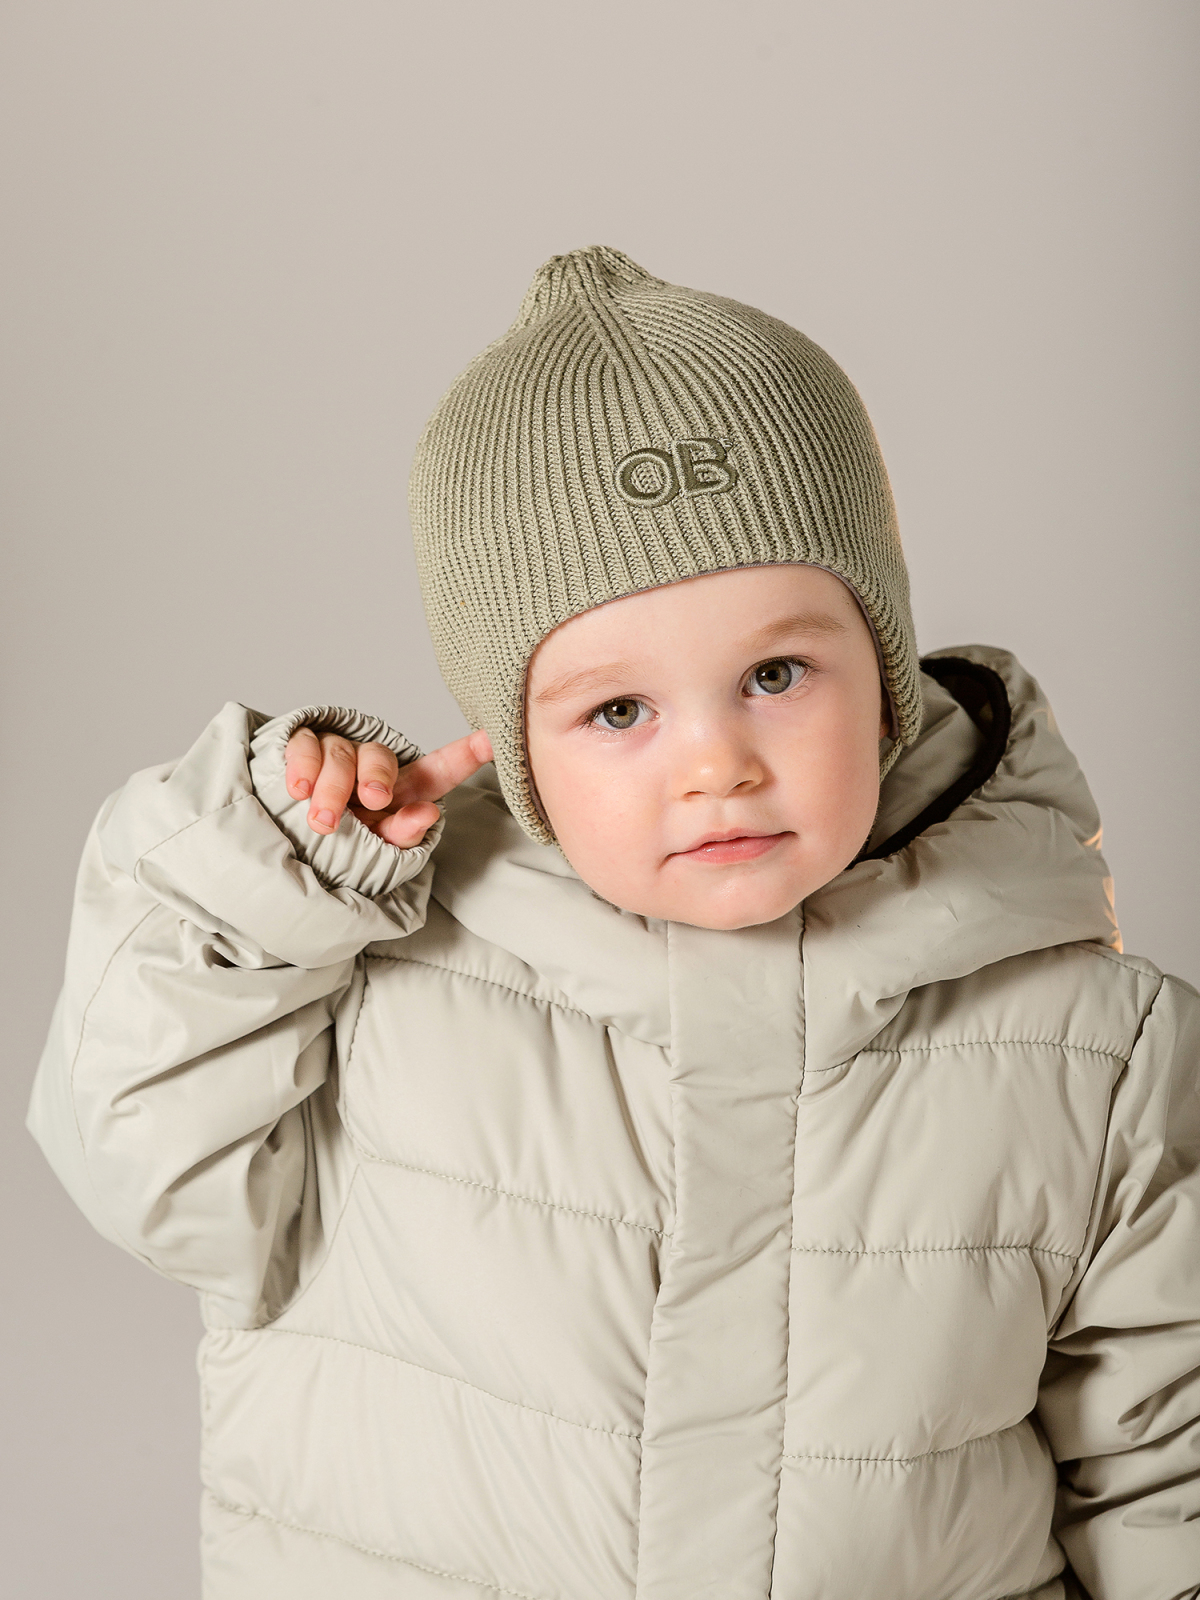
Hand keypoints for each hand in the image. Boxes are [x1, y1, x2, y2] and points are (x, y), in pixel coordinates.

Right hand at [284, 726, 493, 847]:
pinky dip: (304, 767)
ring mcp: (335, 753)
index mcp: (400, 789)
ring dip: (333, 789)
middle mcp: (370, 765)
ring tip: (325, 823)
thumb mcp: (374, 850)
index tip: (492, 740)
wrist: (284, 851)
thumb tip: (428, 813)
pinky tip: (299, 790)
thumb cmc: (337, 851)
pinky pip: (305, 744)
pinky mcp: (301, 747)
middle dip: (377, 776)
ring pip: (340, 754)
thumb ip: (401, 835)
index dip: (464, 754)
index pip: (437, 770)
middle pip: (380, 757)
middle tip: (374, 800)